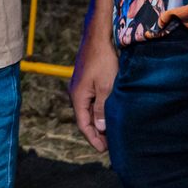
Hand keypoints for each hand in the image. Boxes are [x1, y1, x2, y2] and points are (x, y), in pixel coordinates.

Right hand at [69, 33, 117, 152]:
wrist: (97, 37)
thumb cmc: (103, 60)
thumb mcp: (106, 86)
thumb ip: (102, 108)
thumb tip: (100, 128)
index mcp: (78, 97)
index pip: (83, 125)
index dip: (93, 139)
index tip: (104, 150)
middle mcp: (76, 93)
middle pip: (85, 119)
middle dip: (96, 133)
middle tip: (110, 144)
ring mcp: (80, 86)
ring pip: (88, 110)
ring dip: (98, 121)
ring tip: (111, 132)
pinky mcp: (86, 80)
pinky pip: (90, 101)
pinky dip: (98, 110)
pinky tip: (108, 112)